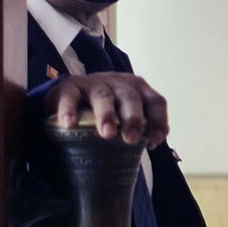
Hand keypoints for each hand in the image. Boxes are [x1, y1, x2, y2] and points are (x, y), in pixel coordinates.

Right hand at [44, 72, 167, 145]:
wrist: (71, 92)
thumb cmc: (106, 108)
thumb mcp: (124, 113)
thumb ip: (140, 125)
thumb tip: (152, 143)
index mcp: (138, 90)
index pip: (155, 102)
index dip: (158, 120)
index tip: (154, 141)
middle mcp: (119, 84)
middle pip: (130, 99)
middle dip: (133, 119)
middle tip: (131, 139)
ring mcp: (95, 83)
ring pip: (103, 97)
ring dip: (106, 115)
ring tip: (107, 133)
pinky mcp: (70, 86)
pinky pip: (70, 96)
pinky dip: (68, 109)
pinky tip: (69, 124)